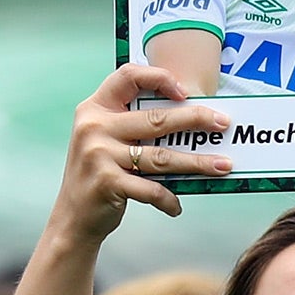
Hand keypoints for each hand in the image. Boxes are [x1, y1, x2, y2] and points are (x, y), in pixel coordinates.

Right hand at [56, 65, 232, 244]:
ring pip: (162, 156)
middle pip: (156, 118)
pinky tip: (177, 206)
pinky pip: (151, 189)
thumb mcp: (104, 140)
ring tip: (222, 165)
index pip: (128, 76)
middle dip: (196, 119)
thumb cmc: (97, 175)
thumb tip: (188, 118)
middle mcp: (94, 127)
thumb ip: (132, 125)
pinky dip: (169, 200)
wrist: (72, 217)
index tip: (185, 92)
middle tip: (223, 123)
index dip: (159, 78)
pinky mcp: (107, 183)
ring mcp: (99, 155)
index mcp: (95, 108)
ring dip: (197, 162)